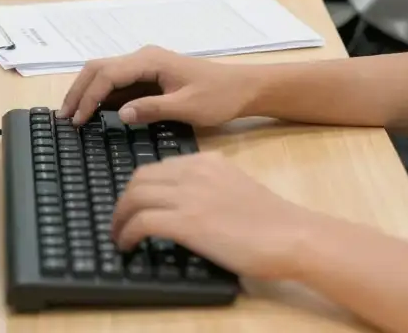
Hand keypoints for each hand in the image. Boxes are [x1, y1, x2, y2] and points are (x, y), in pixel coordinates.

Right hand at [59, 44, 257, 126]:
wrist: (242, 88)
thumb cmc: (218, 96)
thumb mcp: (187, 107)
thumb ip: (153, 109)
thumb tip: (120, 114)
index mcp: (151, 60)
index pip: (108, 74)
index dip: (89, 96)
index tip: (77, 120)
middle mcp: (145, 58)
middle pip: (100, 68)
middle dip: (79, 90)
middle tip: (64, 118)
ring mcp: (146, 66)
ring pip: (105, 73)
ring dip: (87, 91)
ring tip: (72, 116)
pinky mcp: (149, 77)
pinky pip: (118, 83)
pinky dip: (101, 95)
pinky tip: (93, 113)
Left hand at [113, 153, 311, 280]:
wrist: (289, 233)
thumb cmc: (268, 218)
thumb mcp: (234, 186)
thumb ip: (209, 185)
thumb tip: (185, 201)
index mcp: (206, 161)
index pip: (158, 167)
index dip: (139, 187)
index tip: (134, 206)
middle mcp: (193, 171)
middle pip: (140, 178)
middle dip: (123, 201)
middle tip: (119, 222)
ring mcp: (189, 195)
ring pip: (134, 196)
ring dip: (119, 218)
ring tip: (118, 235)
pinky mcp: (187, 222)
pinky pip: (141, 222)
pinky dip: (127, 233)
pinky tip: (128, 245)